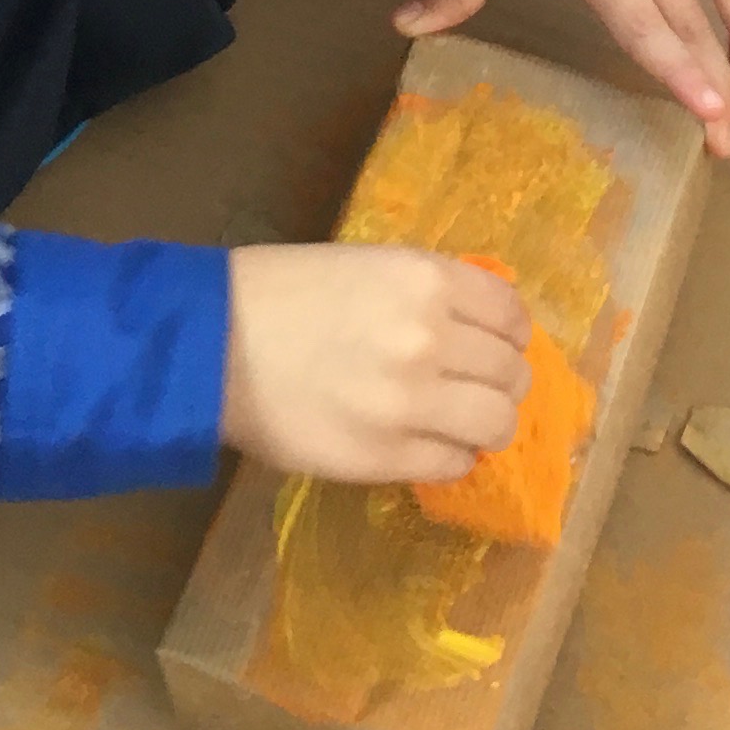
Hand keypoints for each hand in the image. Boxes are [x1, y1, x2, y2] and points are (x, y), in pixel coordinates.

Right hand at [221, 242, 531, 482]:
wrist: (218, 343)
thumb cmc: (288, 293)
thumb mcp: (372, 265)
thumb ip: (429, 293)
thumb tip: (479, 329)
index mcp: (428, 280)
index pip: (511, 314)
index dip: (511, 333)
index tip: (500, 344)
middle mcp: (432, 339)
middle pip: (511, 373)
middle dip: (502, 381)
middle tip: (478, 388)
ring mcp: (412, 403)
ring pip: (496, 423)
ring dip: (486, 424)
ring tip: (462, 424)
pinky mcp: (387, 456)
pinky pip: (453, 464)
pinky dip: (452, 457)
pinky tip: (428, 445)